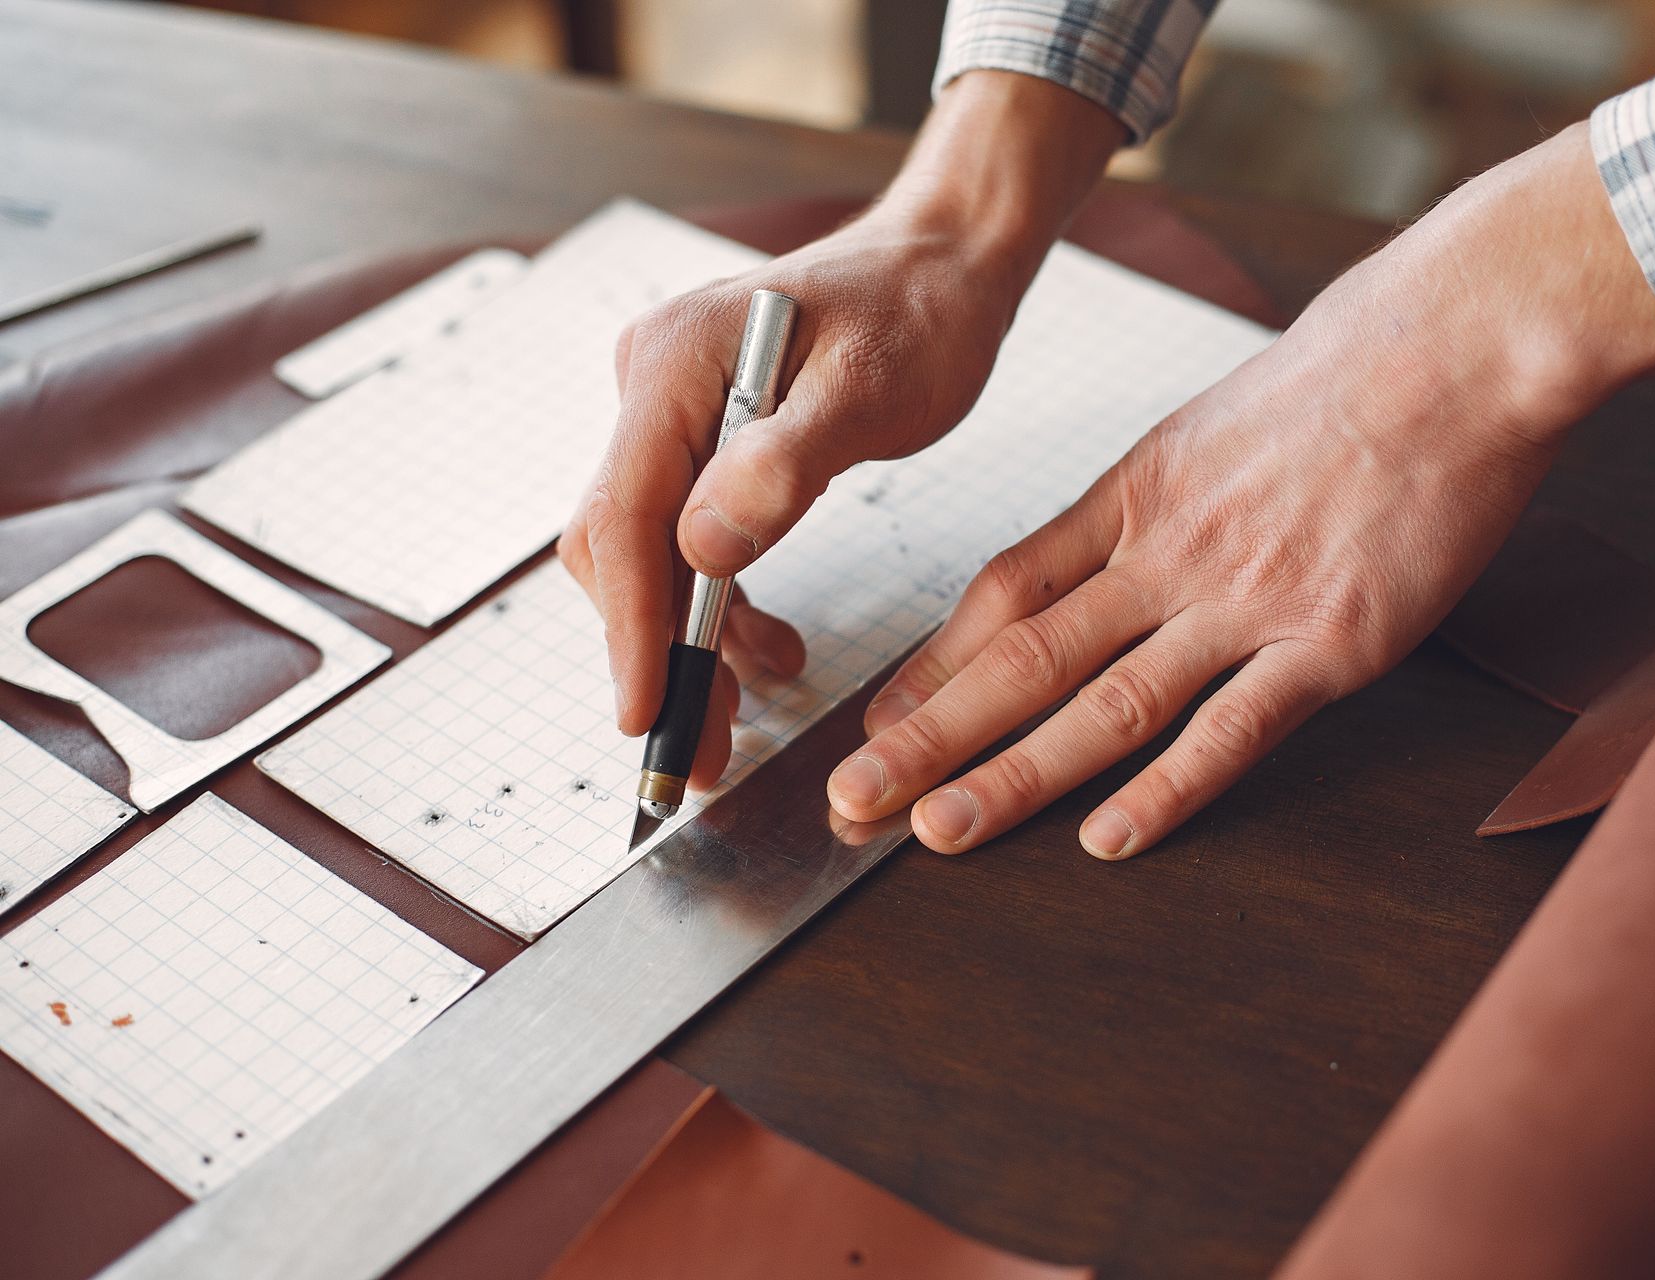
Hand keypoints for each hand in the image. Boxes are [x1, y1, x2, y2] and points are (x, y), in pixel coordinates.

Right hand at [560, 72, 1124, 787]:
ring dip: (691, 640)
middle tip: (700, 752)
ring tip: (746, 708)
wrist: (942, 266)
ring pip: (650, 556)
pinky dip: (716, 605)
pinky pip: (685, 540)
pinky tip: (764, 645)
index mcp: (674, 366)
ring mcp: (670, 414)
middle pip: (622, 547)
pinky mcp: (701, 441)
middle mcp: (651, 388)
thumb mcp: (870, 389)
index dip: (633, 627)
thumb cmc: (919, 314)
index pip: (626, 516)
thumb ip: (785, 465)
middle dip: (659, 654)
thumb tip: (703, 549)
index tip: (646, 714)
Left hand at [826, 123, 1654, 857]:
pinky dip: (1168, 789)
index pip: (1005, 593)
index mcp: (1136, 493)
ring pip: (1105, 704)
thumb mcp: (1215, 420)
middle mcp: (1170, 551)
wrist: (1460, 338)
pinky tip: (1109, 837)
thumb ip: (1158, 498)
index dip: (933, 667)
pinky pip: (1234, 728)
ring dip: (1012, 775)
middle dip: (928, 739)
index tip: (877, 721)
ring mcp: (1247, 598)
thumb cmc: (1350, 367)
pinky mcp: (1334, 639)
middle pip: (1023, 658)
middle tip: (849, 800)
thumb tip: (1110, 549)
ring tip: (936, 832)